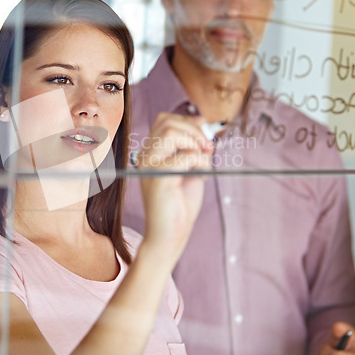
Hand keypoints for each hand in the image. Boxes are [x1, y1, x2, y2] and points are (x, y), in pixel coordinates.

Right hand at [137, 112, 213, 260]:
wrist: (170, 234)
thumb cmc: (179, 203)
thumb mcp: (189, 167)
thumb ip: (192, 145)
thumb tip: (201, 120)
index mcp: (150, 152)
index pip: (164, 120)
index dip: (187, 122)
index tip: (204, 137)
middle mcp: (145, 156)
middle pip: (168, 122)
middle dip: (195, 131)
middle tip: (209, 149)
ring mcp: (149, 166)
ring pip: (171, 132)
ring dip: (195, 142)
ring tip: (203, 160)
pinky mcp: (159, 178)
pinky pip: (185, 156)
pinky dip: (200, 161)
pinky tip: (201, 176)